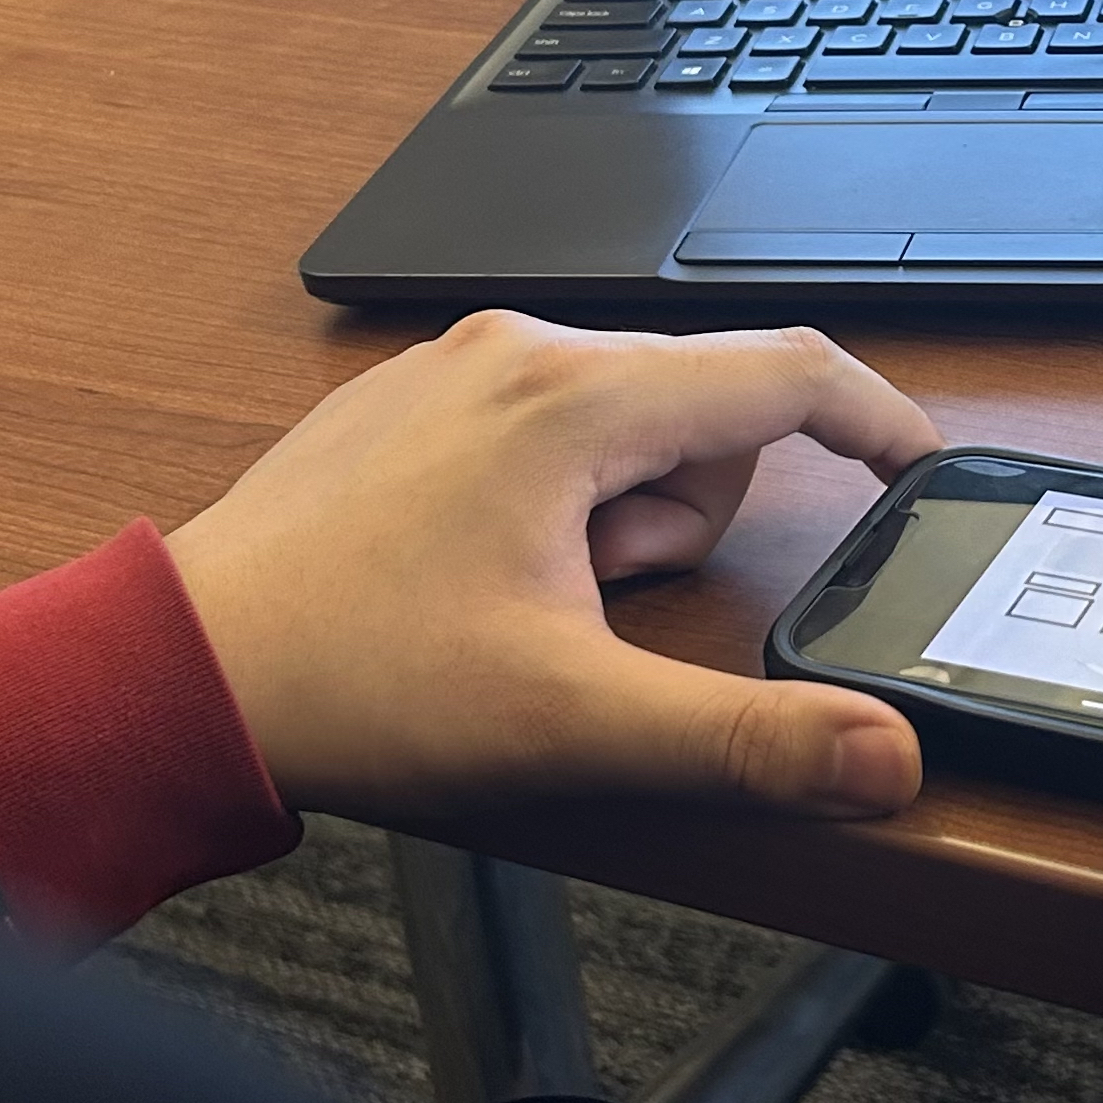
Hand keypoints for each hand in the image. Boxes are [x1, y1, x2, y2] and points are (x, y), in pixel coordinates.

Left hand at [162, 312, 940, 827]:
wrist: (185, 671)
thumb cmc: (359, 683)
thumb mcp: (570, 725)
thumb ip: (744, 741)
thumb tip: (883, 753)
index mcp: (572, 399)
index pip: (785, 371)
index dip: (876, 419)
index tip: (917, 470)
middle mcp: (517, 349)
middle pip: (701, 413)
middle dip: (683, 524)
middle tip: (600, 612)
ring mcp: (455, 365)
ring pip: (623, 423)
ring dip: (616, 520)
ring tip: (534, 603)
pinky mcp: (413, 398)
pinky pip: (543, 426)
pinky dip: (553, 501)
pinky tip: (483, 579)